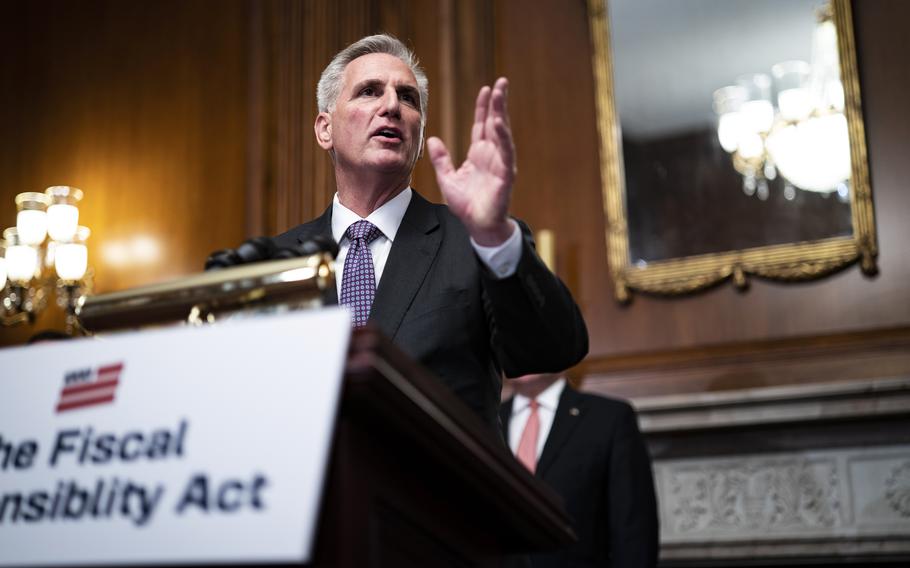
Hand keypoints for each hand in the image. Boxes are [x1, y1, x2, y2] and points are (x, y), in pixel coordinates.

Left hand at [427, 77, 516, 245]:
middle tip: (501, 82)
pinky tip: (499, 122)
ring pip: (502, 133)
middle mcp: (492, 155)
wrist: (478, 227)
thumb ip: (441, 159)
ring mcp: (500, 163)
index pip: (482, 125)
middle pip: (495, 123)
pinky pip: (505, 152)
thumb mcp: (447, 178)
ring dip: (502, 113)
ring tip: (501, 94)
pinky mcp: (505, 174)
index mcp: (479, 155)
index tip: (486, 89)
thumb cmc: (467, 205)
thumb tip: (432, 139)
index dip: (483, 108)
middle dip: (498, 103)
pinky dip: (503, 137)